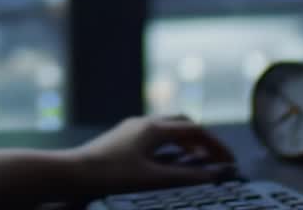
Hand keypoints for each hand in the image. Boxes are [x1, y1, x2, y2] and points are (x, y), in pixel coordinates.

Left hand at [61, 115, 236, 200]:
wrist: (72, 173)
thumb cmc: (111, 176)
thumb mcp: (153, 179)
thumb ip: (186, 176)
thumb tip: (214, 175)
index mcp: (154, 128)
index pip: (196, 130)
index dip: (217, 146)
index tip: (230, 162)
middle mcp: (144, 123)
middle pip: (183, 123)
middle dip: (203, 139)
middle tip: (216, 158)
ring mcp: (131, 129)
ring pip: (167, 129)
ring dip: (186, 142)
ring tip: (198, 161)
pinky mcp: (122, 139)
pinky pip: (154, 136)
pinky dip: (170, 146)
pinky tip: (169, 163)